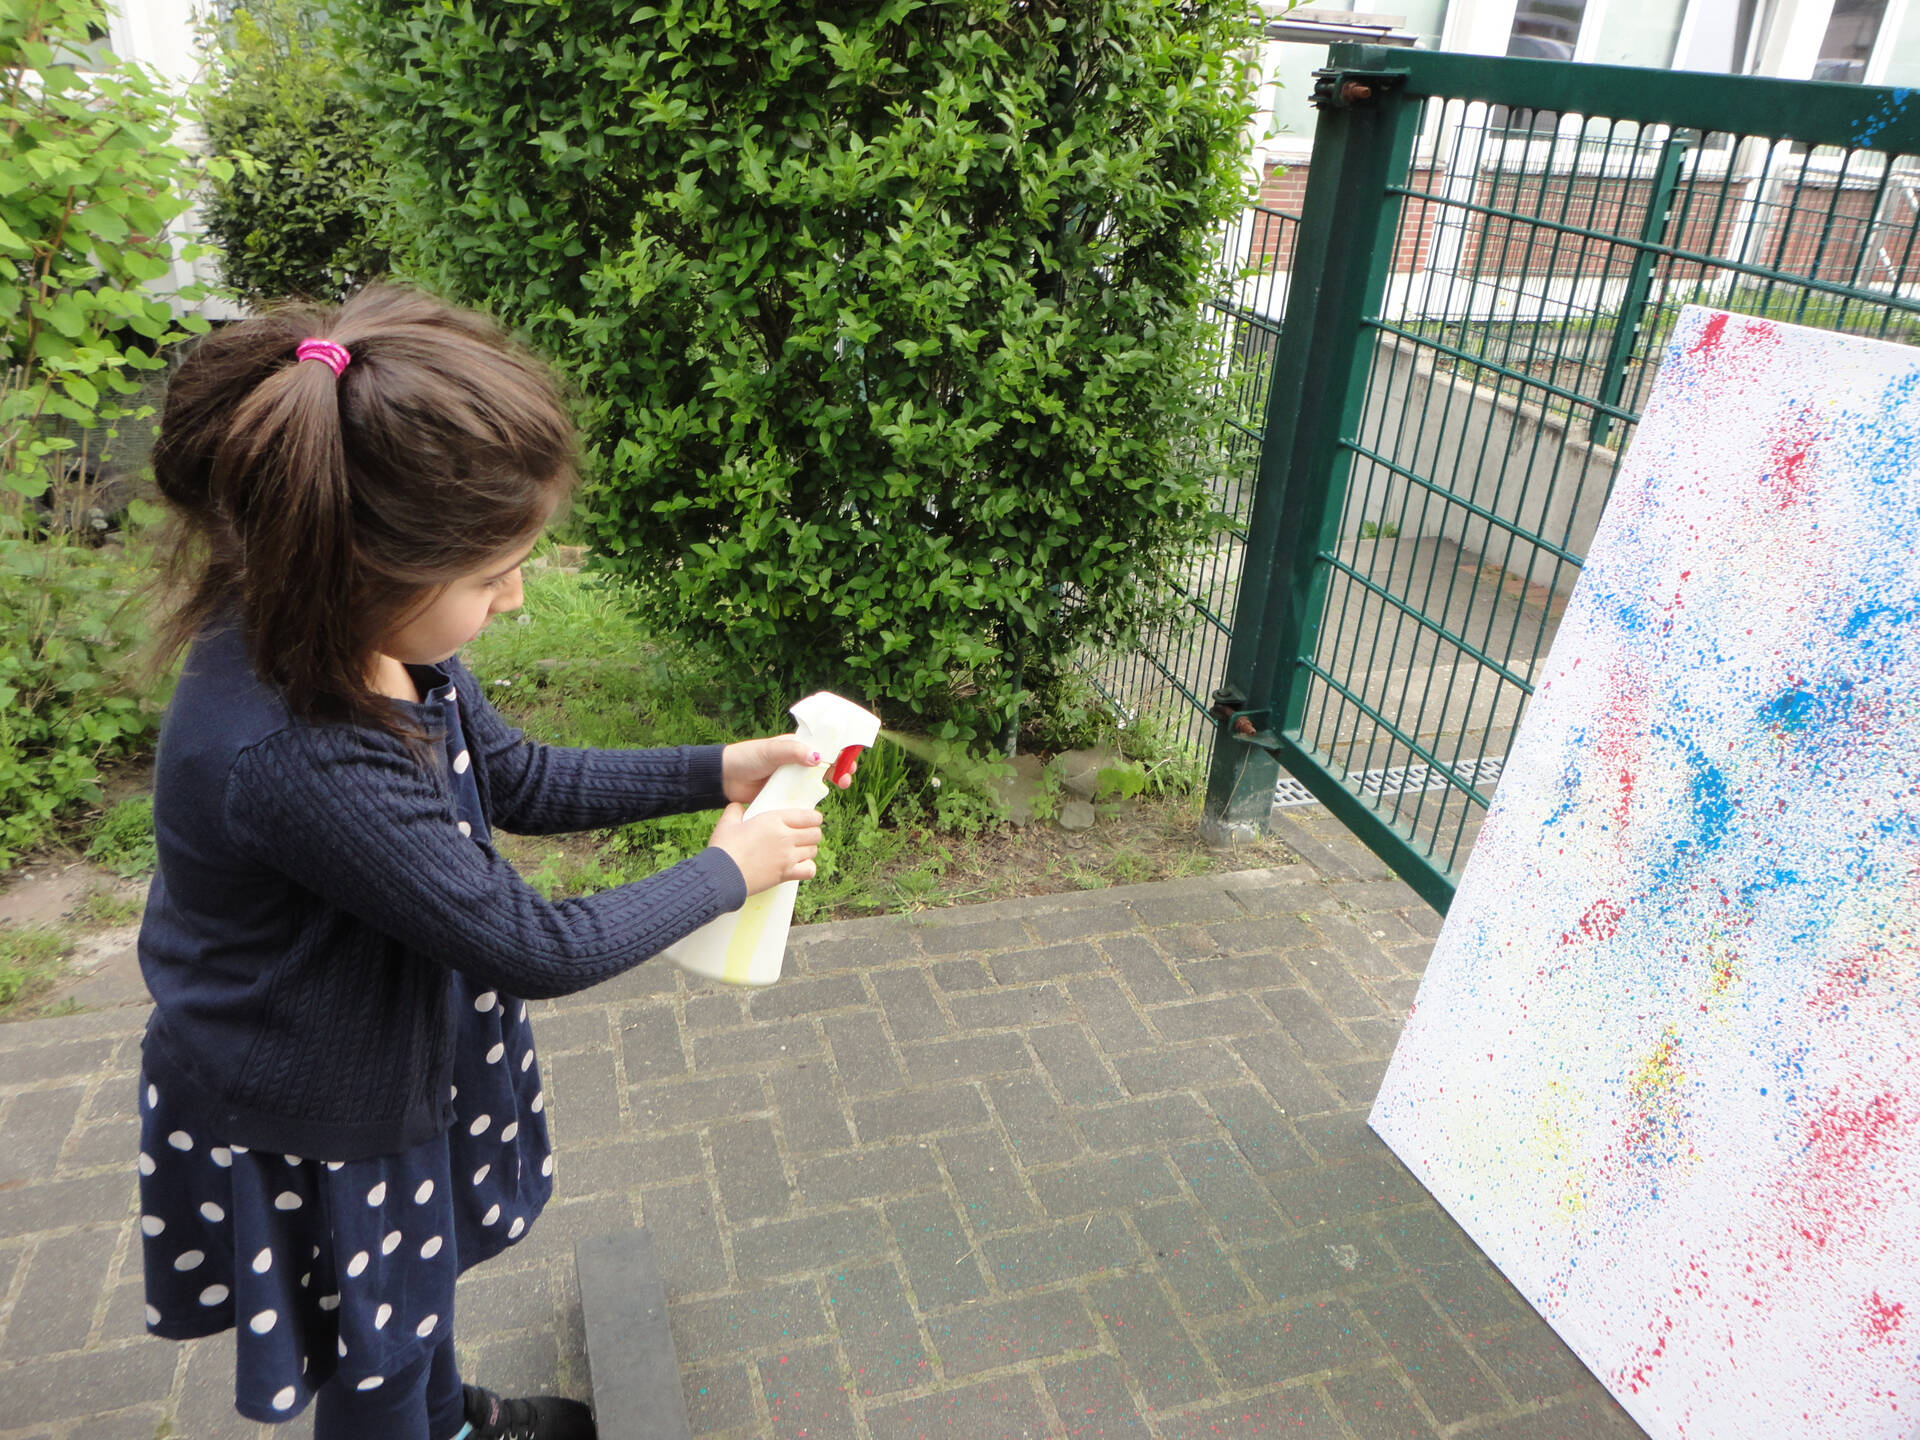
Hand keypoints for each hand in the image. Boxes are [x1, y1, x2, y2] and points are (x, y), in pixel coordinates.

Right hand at [709, 804, 823, 893]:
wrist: (722, 875)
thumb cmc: (724, 847)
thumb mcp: (727, 822)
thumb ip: (735, 810)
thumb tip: (738, 807)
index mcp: (774, 820)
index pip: (808, 816)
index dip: (814, 818)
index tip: (811, 820)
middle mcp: (785, 837)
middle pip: (815, 833)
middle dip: (812, 833)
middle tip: (804, 835)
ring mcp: (787, 857)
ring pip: (813, 850)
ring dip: (809, 849)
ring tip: (800, 849)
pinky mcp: (786, 874)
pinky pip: (809, 870)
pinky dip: (808, 868)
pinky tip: (799, 866)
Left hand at [721, 736, 857, 804]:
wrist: (726, 779)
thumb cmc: (747, 758)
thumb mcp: (770, 751)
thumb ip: (792, 752)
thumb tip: (818, 757)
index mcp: (796, 746)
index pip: (824, 746)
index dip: (840, 753)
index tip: (849, 762)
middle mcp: (797, 762)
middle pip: (826, 766)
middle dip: (840, 771)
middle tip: (845, 780)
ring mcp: (792, 780)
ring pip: (817, 783)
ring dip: (830, 786)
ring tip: (838, 789)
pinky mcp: (785, 796)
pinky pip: (803, 799)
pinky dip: (813, 802)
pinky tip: (819, 805)